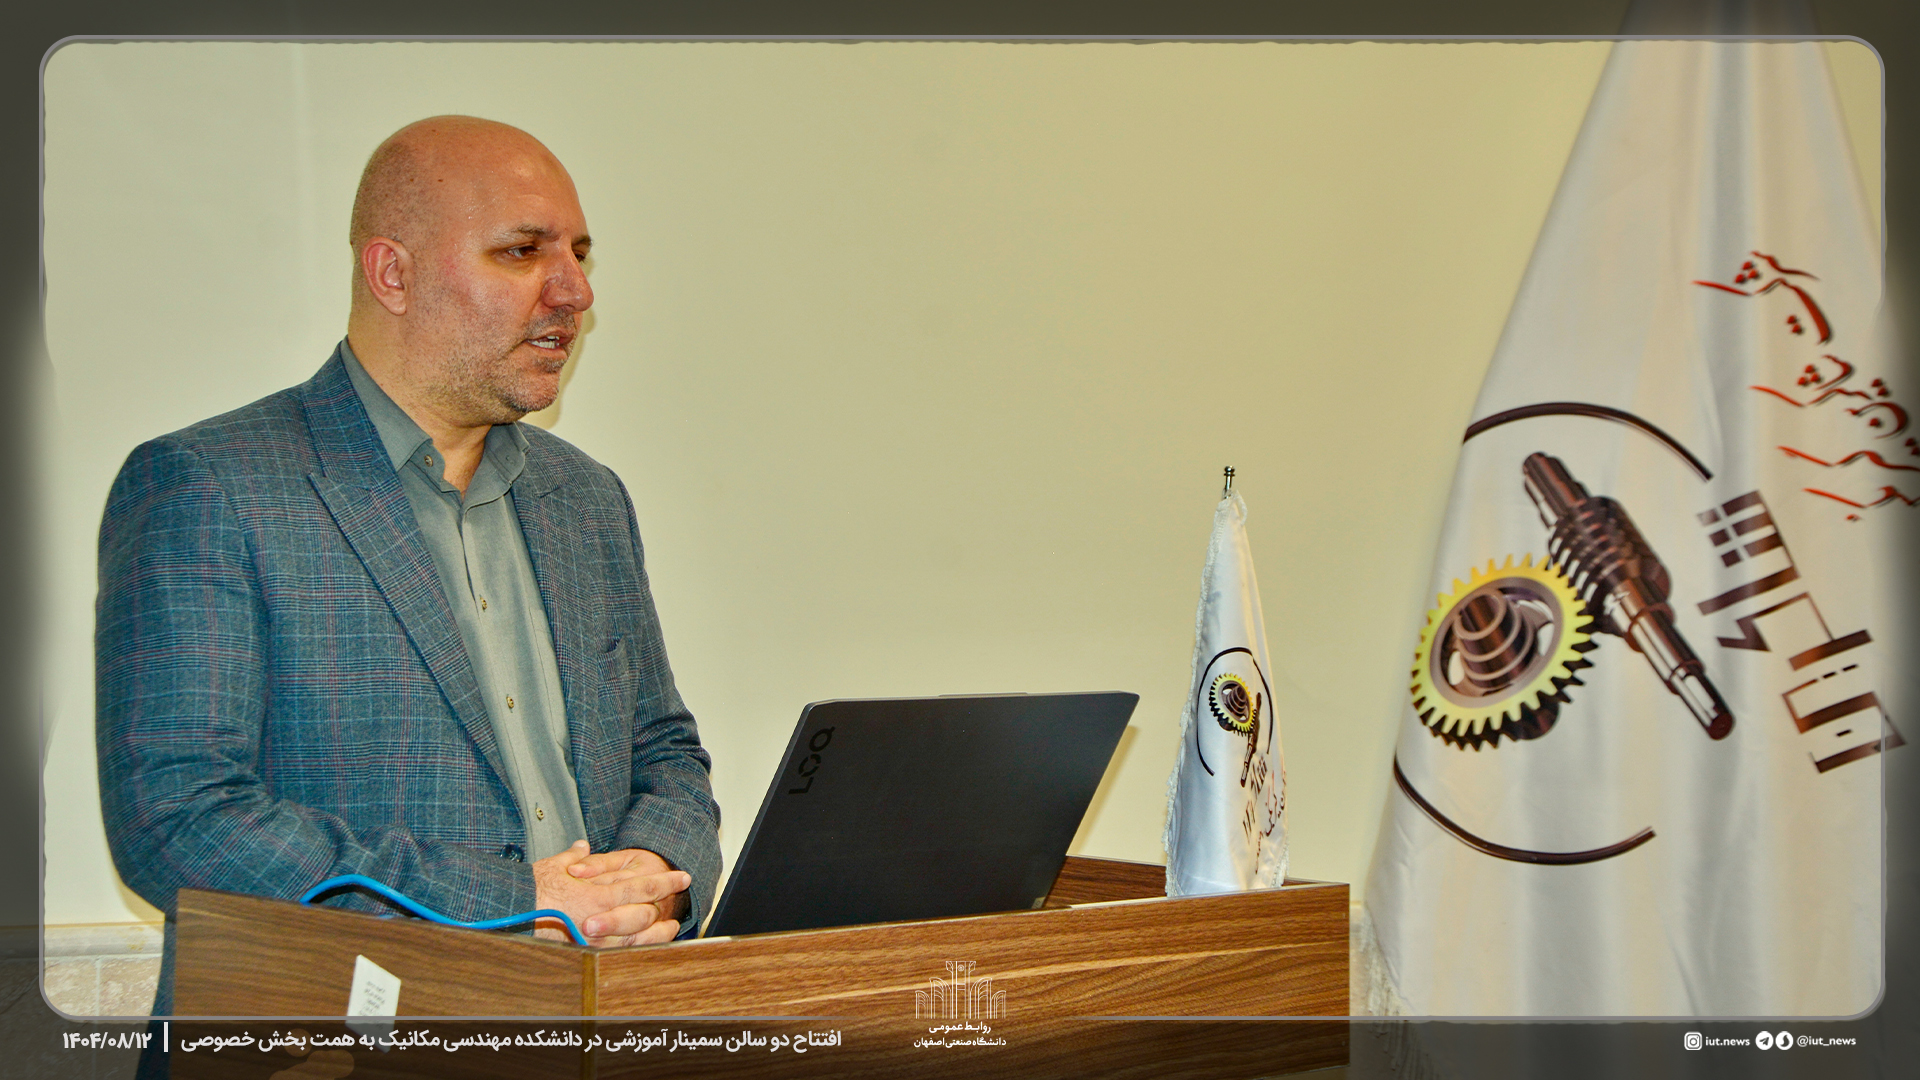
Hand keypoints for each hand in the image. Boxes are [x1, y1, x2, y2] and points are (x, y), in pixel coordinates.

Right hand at [532, 840, 691, 946]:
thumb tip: (582, 847)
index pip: (641, 887)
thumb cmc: (530, 891)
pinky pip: (618, 955)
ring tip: (671, 926)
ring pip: (637, 939)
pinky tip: (645, 945)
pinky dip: (636, 949)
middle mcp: (599, 920)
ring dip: (657, 933)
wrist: (508, 914)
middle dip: (666, 906)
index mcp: (596, 895)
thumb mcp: (554, 866)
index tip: (682, 876)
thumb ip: (574, 857)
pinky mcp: (585, 955)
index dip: (665, 881)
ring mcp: (594, 942)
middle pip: (644, 914)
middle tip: (681, 899)